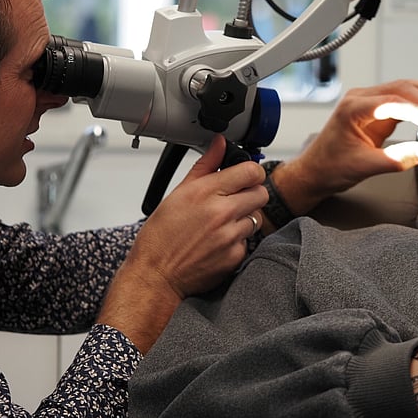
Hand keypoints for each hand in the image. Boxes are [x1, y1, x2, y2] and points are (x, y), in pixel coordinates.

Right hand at [96, 135, 266, 351]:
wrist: (156, 274)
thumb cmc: (161, 235)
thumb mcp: (179, 193)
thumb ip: (205, 165)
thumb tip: (219, 144)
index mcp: (206, 192)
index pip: (251, 171)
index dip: (251, 172)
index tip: (246, 176)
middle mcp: (221, 213)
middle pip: (261, 193)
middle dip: (251, 194)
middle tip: (237, 199)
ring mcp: (229, 236)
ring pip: (257, 218)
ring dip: (246, 218)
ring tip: (224, 223)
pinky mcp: (234, 256)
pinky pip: (249, 241)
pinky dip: (239, 240)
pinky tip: (220, 241)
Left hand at [270, 78, 417, 215]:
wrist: (314, 172)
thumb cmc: (330, 168)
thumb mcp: (366, 167)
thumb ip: (397, 159)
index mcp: (353, 108)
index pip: (393, 100)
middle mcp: (360, 99)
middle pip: (400, 88)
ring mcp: (367, 102)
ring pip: (402, 90)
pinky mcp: (375, 111)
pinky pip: (400, 100)